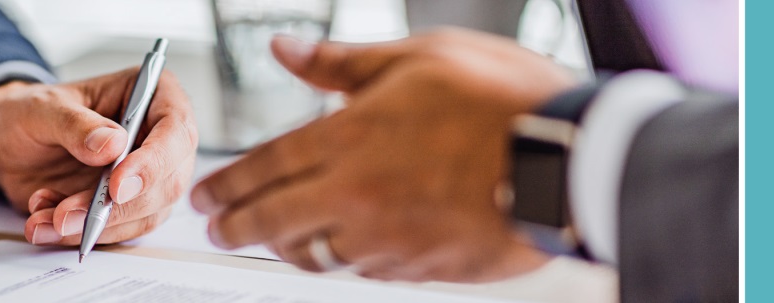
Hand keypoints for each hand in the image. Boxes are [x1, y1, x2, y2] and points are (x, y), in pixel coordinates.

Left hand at [0, 68, 196, 245]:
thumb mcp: (42, 108)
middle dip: (120, 206)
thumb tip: (112, 145)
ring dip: (98, 225)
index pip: (176, 131)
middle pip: (169, 181)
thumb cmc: (31, 112)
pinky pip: (121, 231)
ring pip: (147, 213)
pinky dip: (82, 233)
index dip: (154, 162)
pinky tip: (46, 219)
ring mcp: (148, 175)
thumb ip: (75, 125)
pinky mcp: (129, 206)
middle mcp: (159, 137)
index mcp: (154, 96)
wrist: (6, 142)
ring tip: (49, 218)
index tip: (118, 186)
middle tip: (70, 213)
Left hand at [191, 28, 574, 281]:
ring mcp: (388, 241)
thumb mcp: (418, 57)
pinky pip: (365, 271)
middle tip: (217, 228)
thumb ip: (342, 63)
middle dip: (236, 226)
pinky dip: (345, 260)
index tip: (206, 195)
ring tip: (277, 240)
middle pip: (274, 222)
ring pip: (315, 256)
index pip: (264, 168)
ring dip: (287, 247)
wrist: (567, 160)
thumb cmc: (501, 101)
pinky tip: (346, 250)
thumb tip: (286, 50)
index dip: (227, 184)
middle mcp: (357, 198)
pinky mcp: (422, 268)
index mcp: (348, 141)